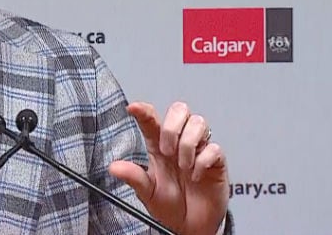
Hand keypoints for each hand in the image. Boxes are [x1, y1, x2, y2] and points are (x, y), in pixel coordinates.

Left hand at [108, 101, 228, 234]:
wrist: (191, 226)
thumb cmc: (170, 205)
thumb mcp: (147, 193)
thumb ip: (134, 178)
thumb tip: (115, 167)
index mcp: (159, 146)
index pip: (152, 120)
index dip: (143, 110)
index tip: (133, 108)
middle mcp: (179, 142)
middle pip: (179, 110)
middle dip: (172, 127)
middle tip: (167, 151)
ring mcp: (199, 149)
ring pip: (198, 122)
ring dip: (188, 144)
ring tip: (183, 166)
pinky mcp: (216, 161)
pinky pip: (214, 148)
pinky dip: (203, 162)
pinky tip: (196, 176)